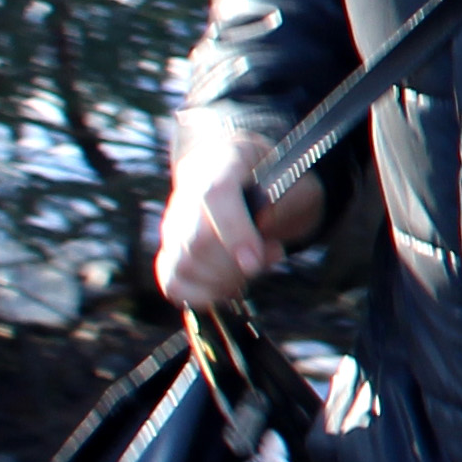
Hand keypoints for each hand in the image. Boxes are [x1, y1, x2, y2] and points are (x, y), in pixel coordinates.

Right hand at [155, 118, 321, 312]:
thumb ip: (282, 202)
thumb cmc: (270, 177)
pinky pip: (173, 283)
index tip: (254, 264)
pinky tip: (230, 286)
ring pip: (182, 266)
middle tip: (270, 256)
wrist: (239, 171)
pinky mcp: (170, 252)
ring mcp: (173, 225)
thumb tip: (263, 227)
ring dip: (224, 282)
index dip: (233, 232)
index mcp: (219, 165)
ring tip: (253, 268)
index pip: (213, 195)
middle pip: (196, 242)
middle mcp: (186, 195)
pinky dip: (204, 296)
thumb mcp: (290, 179)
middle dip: (237, 266)